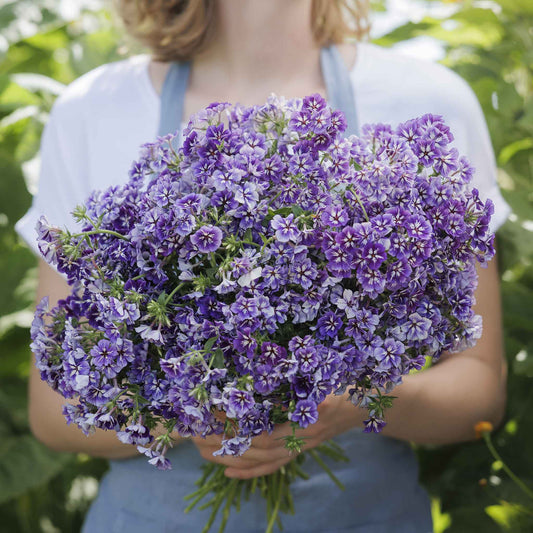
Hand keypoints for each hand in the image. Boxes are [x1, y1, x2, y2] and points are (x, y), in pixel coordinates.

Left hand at [191, 393, 362, 478]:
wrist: (366, 403)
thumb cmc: (348, 384)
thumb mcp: (330, 376)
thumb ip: (311, 376)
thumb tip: (280, 366)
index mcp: (310, 418)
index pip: (268, 429)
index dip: (241, 424)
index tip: (216, 411)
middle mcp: (305, 437)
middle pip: (259, 447)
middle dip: (227, 441)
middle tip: (198, 431)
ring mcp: (303, 446)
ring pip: (262, 459)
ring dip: (232, 455)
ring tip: (204, 449)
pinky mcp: (301, 449)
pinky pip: (274, 466)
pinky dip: (250, 471)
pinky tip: (228, 471)